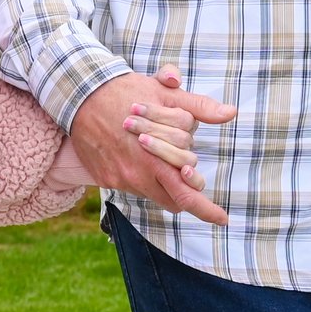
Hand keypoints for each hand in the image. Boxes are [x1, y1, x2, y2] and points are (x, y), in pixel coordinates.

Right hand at [67, 64, 236, 224]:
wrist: (80, 94)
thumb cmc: (126, 93)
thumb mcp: (165, 95)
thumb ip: (199, 108)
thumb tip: (230, 113)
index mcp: (156, 159)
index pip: (186, 196)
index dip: (207, 210)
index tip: (222, 218)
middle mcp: (137, 175)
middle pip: (174, 199)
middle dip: (186, 186)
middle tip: (186, 170)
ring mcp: (119, 178)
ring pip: (154, 193)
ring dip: (162, 180)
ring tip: (157, 154)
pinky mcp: (104, 178)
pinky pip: (132, 186)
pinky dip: (141, 174)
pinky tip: (135, 153)